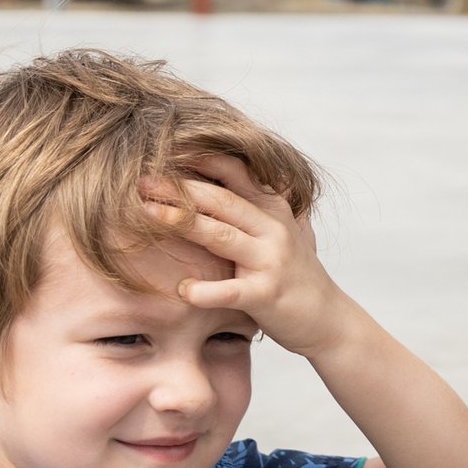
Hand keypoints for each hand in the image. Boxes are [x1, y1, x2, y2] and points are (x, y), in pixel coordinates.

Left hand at [144, 158, 353, 355]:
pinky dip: (203, 291)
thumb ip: (254, 205)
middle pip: (220, 199)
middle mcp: (273, 228)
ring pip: (221, 235)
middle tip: (140, 181)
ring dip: (182, 223)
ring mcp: (271, 261)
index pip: (234, 171)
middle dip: (177, 188)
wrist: (328, 319)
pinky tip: (182, 289)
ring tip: (147, 214)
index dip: (199, 157)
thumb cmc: (294, 275)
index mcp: (272, 208)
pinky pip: (230, 290)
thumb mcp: (280, 231)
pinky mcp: (267, 295)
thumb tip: (221, 174)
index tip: (162, 148)